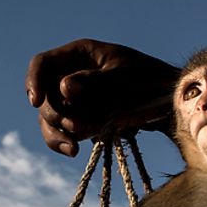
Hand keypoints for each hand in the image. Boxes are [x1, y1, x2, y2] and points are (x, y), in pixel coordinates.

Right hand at [25, 39, 179, 156]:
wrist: (172, 102)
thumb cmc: (152, 81)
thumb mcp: (126, 78)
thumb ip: (95, 83)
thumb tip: (63, 87)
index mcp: (80, 55)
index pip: (43, 64)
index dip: (34, 82)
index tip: (36, 102)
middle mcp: (72, 75)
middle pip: (44, 96)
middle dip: (56, 114)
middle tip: (77, 127)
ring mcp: (76, 100)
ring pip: (50, 118)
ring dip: (58, 132)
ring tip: (75, 146)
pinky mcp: (83, 120)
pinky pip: (63, 132)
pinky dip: (65, 142)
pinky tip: (75, 151)